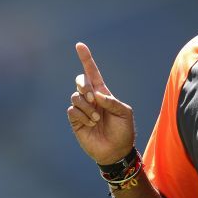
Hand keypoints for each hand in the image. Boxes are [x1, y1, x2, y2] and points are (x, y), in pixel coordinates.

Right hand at [67, 42, 135, 164]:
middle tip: (93, 98)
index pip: (92, 72)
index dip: (86, 58)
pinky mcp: (76, 120)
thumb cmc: (123, 131)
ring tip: (97, 119)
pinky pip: (72, 110)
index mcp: (103, 93)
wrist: (116, 152)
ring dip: (87, 107)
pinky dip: (82, 116)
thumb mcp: (124, 113)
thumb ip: (112, 101)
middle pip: (80, 80)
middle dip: (84, 85)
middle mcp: (91, 99)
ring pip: (75, 97)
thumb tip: (96, 94)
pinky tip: (90, 124)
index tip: (79, 45)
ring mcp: (82, 109)